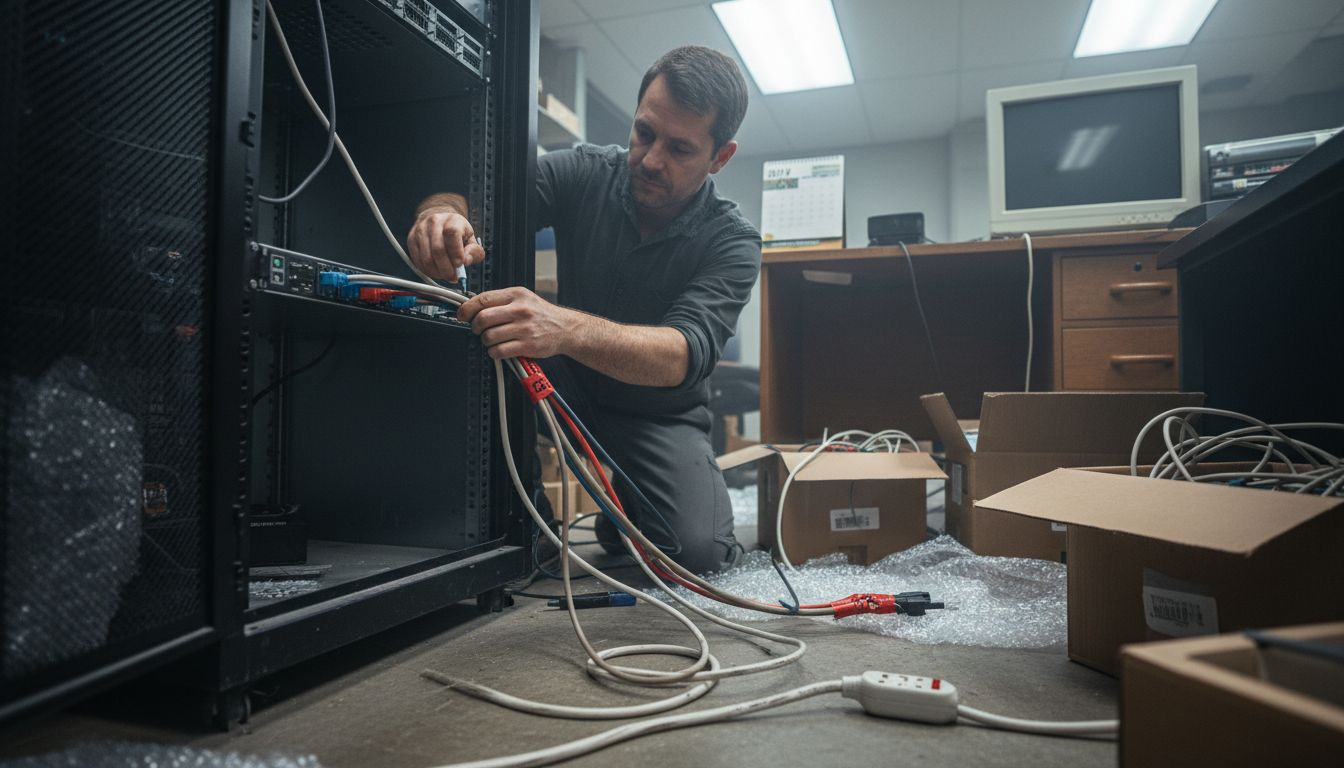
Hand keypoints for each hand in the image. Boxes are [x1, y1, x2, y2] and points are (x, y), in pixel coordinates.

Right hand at [406, 206, 486, 279]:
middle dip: (446, 269)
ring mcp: (420, 230)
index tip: (460, 265)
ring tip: (445, 274)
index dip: (456, 251)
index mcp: (452, 220)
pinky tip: (436, 271)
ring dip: (437, 272)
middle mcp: (434, 222)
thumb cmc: (458, 233)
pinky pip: (417, 261)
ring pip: (426, 258)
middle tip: (453, 277)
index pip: (452, 233)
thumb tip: (465, 262)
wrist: (439, 221)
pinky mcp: (411, 239)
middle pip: (437, 250)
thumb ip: (474, 252)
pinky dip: (428, 271)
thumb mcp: (471, 239)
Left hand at [458, 287, 581, 360]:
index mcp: (516, 295)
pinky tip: (500, 349)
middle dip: (475, 327)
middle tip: (479, 330)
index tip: (462, 315)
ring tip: (493, 340)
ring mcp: (524, 329)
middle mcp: (520, 310)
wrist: (565, 328)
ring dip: (485, 341)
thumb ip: (500, 301)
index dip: (467, 309)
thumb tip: (472, 307)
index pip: (483, 299)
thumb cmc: (541, 314)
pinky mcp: (527, 346)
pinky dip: (494, 352)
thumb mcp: (523, 298)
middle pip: (483, 318)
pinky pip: (499, 351)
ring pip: (489, 337)